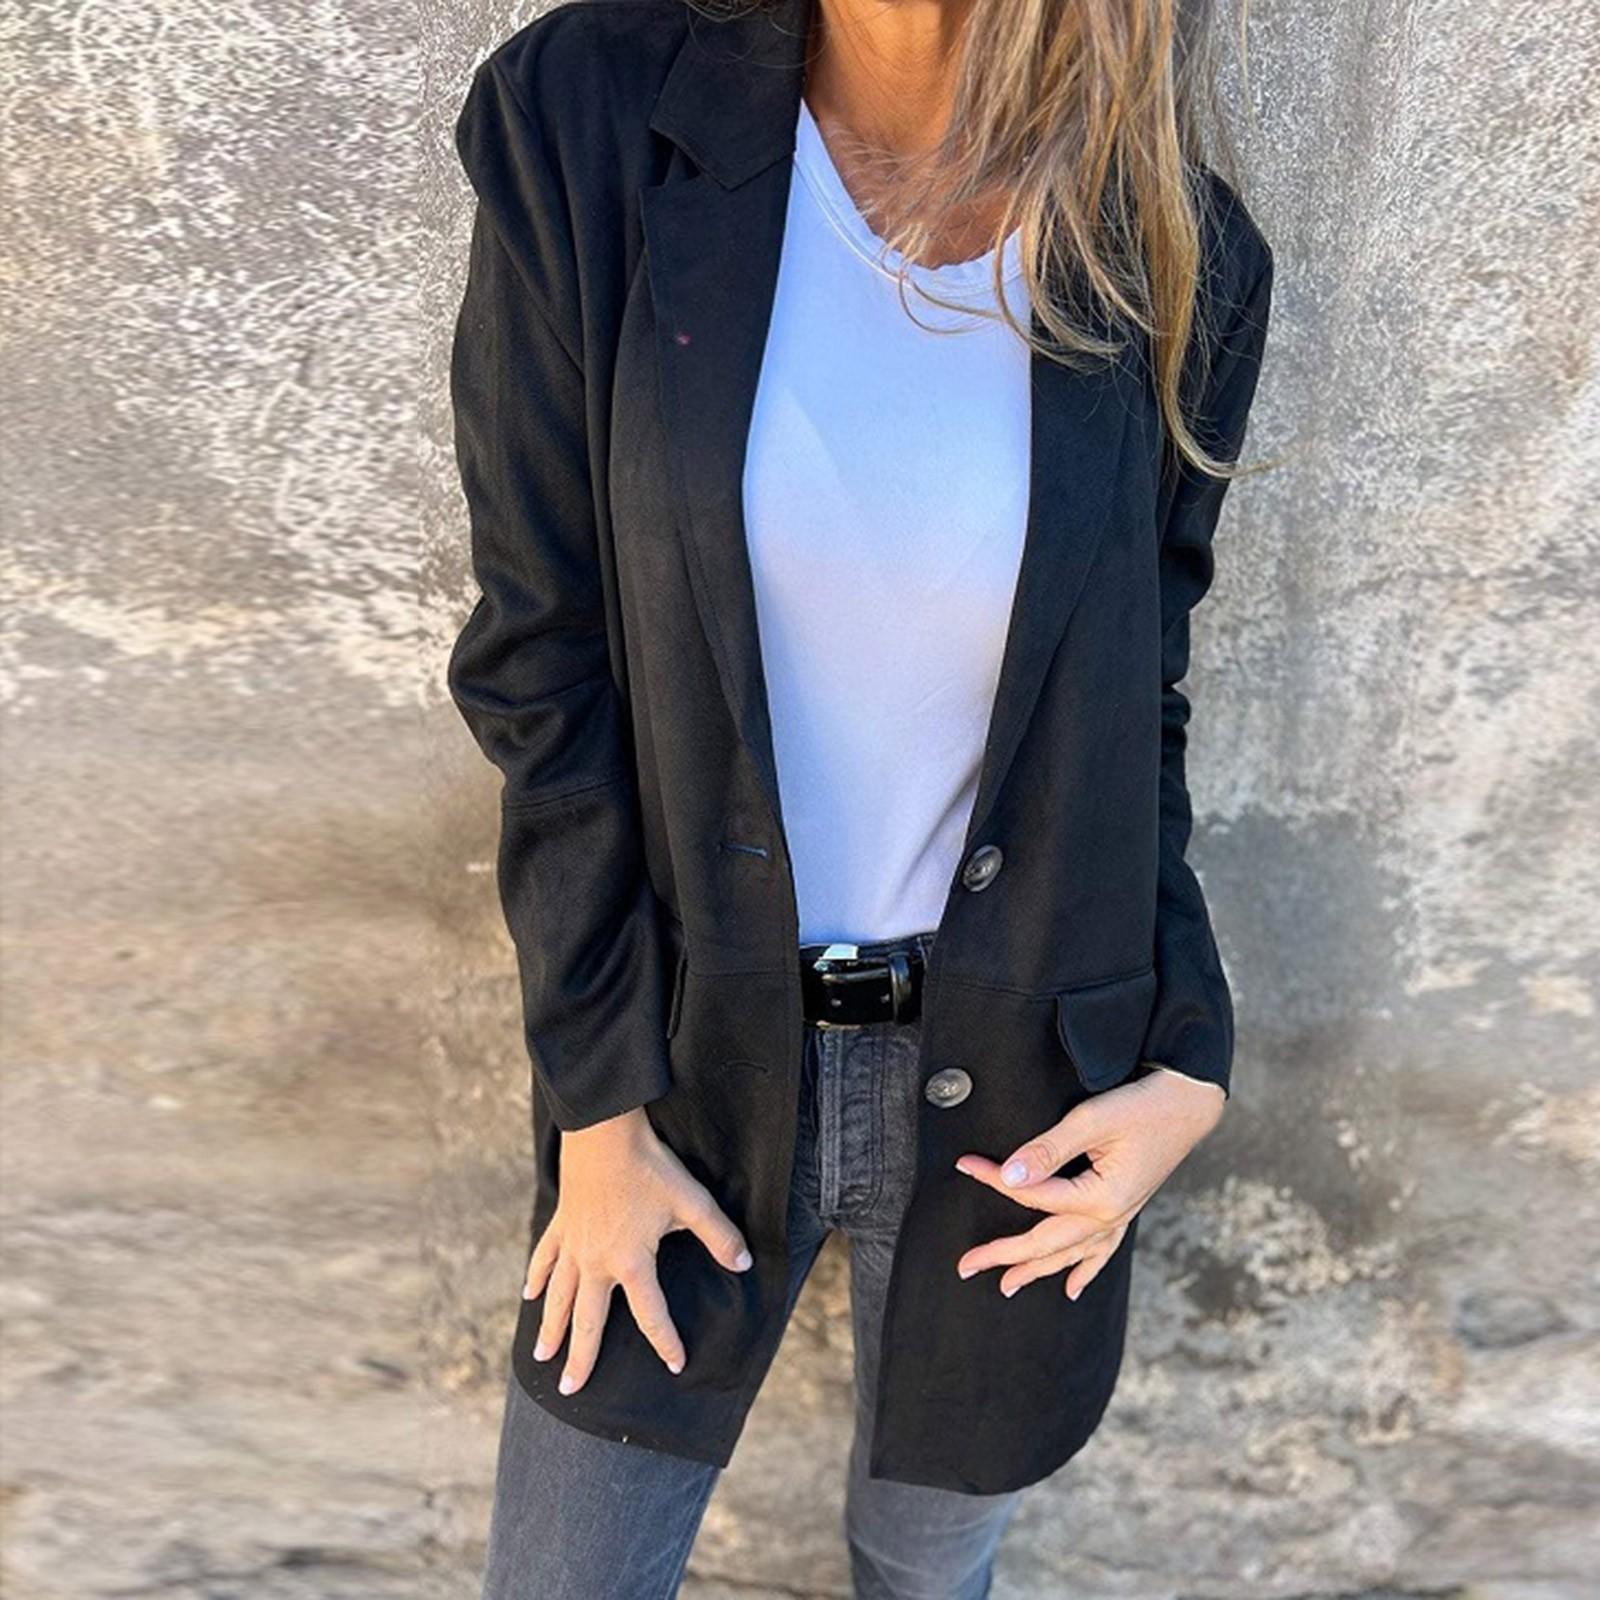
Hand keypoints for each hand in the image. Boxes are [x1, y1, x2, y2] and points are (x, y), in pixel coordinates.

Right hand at [523, 1106, 752, 1394]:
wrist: (604, 1131)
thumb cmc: (650, 1165)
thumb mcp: (691, 1201)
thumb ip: (719, 1235)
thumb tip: (744, 1264)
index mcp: (632, 1262)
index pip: (652, 1314)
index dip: (666, 1341)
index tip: (676, 1364)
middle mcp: (597, 1262)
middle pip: (588, 1320)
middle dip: (582, 1357)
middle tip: (570, 1390)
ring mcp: (574, 1245)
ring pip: (558, 1297)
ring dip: (550, 1328)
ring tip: (541, 1357)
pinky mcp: (561, 1223)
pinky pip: (545, 1259)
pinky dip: (536, 1278)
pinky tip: (528, 1295)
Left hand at [953, 1069, 1224, 1299]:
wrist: (1189, 1104)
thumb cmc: (1143, 1107)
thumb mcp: (1092, 1121)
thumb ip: (1048, 1150)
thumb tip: (1010, 1176)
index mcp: (1100, 1198)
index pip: (1032, 1195)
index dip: (993, 1180)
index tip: (964, 1165)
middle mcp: (1110, 1217)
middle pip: (1046, 1242)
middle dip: (1005, 1256)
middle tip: (967, 1266)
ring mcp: (1120, 1217)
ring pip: (1071, 1254)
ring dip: (1038, 1271)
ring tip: (1008, 1287)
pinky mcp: (1127, 1209)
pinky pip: (1102, 1251)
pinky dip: (1085, 1271)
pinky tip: (1073, 1289)